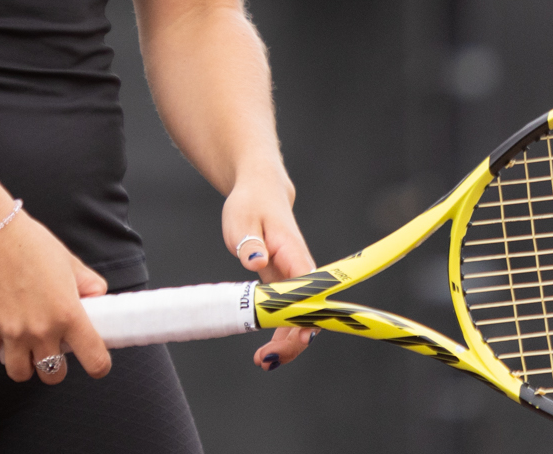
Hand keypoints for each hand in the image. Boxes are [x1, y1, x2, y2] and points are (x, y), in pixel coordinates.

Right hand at [0, 210, 111, 384]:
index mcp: (68, 314)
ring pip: (20, 373)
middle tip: (49, 349)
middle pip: (53, 375)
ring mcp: (11, 332)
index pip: (95, 360)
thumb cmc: (27, 241)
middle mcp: (41, 329)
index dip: (98, 365)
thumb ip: (87, 282)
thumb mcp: (67, 260)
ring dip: (22, 363)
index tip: (93, 362)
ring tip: (21, 345)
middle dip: (53, 367)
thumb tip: (97, 296)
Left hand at [221, 171, 318, 371]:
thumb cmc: (250, 203)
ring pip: (299, 319)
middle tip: (266, 358)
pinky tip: (265, 350)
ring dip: (286, 342)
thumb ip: (249, 241)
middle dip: (293, 340)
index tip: (299, 335)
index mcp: (294, 253)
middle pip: (309, 313)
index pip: (310, 289)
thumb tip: (257, 261)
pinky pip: (286, 315)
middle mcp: (301, 271)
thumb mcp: (242, 218)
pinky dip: (278, 333)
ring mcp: (294, 281)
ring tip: (262, 361)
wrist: (259, 191)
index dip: (307, 314)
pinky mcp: (283, 286)